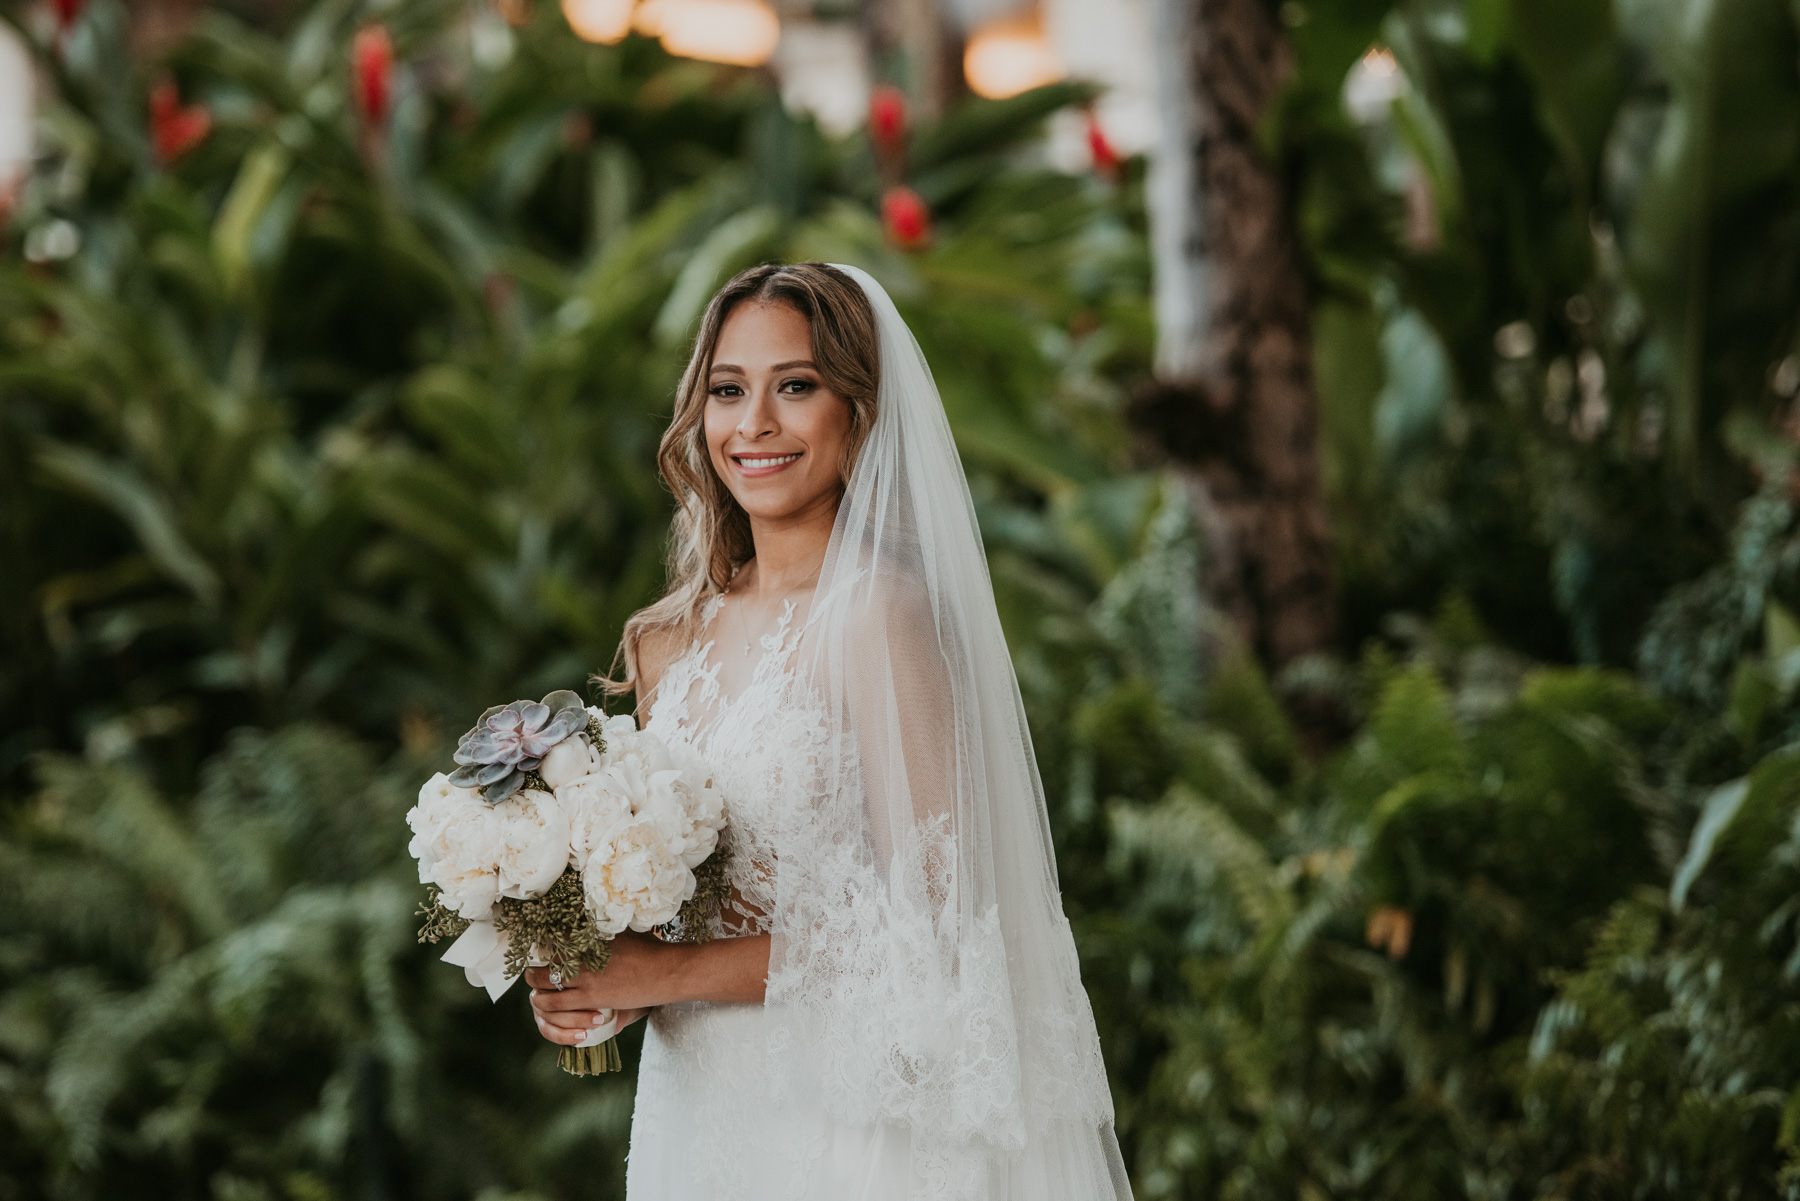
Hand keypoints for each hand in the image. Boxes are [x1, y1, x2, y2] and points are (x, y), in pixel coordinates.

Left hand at [526, 933, 674, 1045]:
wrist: (668, 971)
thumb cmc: (651, 949)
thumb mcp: (623, 931)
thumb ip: (604, 930)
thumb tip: (590, 923)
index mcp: (589, 934)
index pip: (552, 936)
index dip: (541, 942)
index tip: (539, 947)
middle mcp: (582, 953)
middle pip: (543, 961)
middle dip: (534, 967)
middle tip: (532, 970)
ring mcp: (585, 976)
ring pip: (544, 985)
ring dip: (537, 989)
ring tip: (537, 990)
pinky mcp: (591, 998)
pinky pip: (557, 1004)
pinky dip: (550, 1006)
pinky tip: (553, 1006)